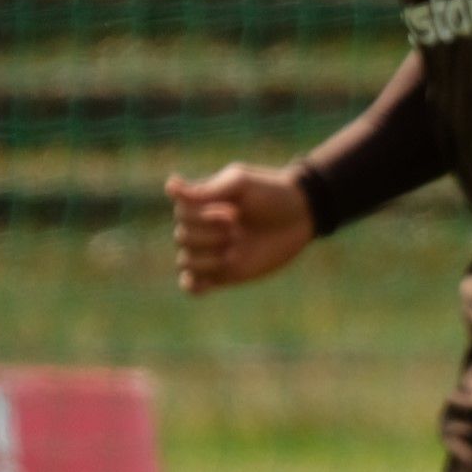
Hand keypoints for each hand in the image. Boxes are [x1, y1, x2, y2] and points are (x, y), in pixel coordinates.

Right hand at [167, 165, 313, 295]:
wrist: (302, 215)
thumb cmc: (271, 193)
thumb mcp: (240, 184)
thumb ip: (206, 190)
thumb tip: (169, 186)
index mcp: (203, 204)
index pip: (181, 214)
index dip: (203, 216)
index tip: (233, 211)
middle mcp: (204, 228)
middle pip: (182, 238)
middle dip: (210, 235)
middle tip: (238, 229)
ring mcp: (213, 252)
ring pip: (186, 262)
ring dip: (208, 259)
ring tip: (234, 251)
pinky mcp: (224, 274)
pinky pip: (193, 286)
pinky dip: (193, 285)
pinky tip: (208, 280)